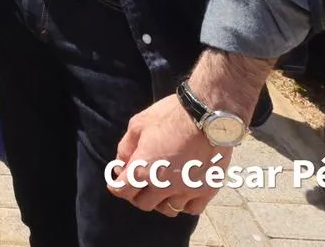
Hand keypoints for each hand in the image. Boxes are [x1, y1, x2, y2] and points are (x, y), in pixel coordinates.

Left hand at [109, 94, 227, 217]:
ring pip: (168, 209)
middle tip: (140, 181)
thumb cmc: (170, 116)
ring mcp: (187, 191)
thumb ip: (126, 148)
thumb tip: (121, 164)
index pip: (121, 191)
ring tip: (162, 186)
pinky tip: (183, 190)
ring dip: (161, 200)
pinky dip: (185, 203)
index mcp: (144, 169)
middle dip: (137, 193)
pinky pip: (192, 209)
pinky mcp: (207, 191)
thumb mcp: (138, 124)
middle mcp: (164, 186)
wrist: (208, 115)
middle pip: (143, 204)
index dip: (116, 184)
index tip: (120, 176)